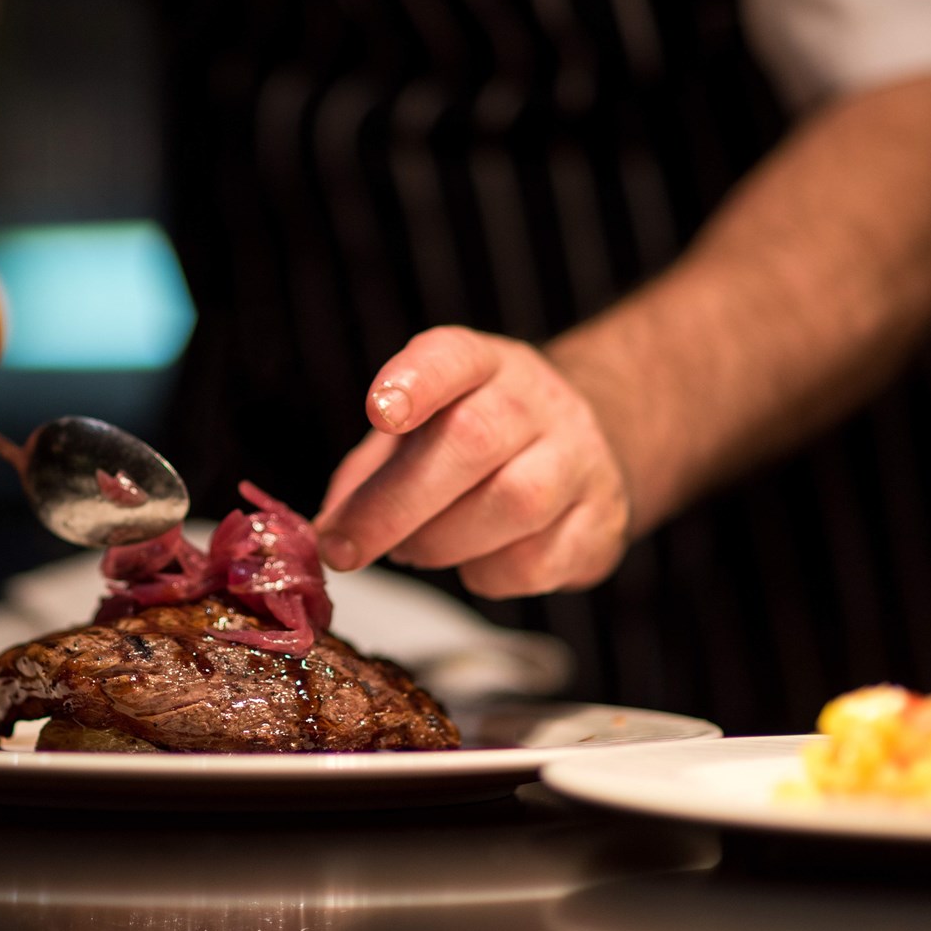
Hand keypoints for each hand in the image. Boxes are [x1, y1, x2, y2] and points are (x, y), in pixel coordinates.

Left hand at [314, 326, 629, 598]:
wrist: (581, 452)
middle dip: (395, 504)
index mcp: (483, 364)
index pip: (453, 356)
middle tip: (344, 549)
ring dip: (442, 541)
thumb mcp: (418, 434)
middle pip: (474, 439)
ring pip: (514, 502)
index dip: (414, 380)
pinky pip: (537, 561)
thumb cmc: (476, 445)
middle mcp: (538, 401)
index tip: (379, 412)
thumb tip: (327, 531)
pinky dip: (486, 574)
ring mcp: (580, 459)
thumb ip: (368, 474)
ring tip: (414, 550)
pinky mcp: (602, 522)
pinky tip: (474, 561)